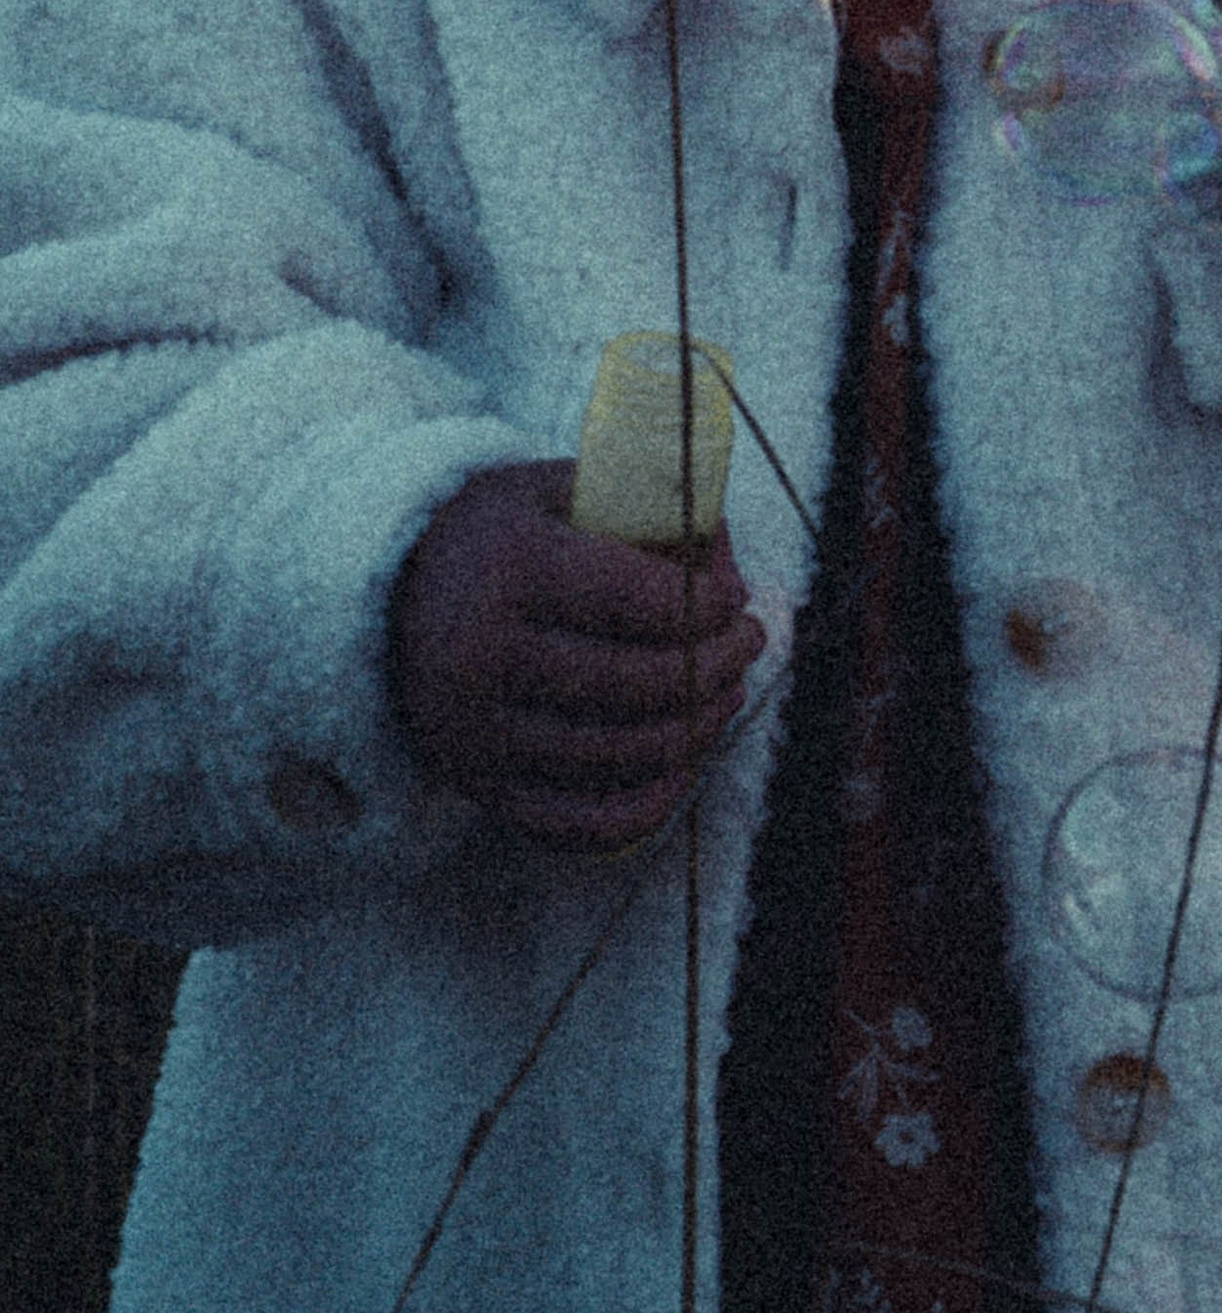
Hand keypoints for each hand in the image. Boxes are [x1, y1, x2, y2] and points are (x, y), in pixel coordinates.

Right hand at [389, 459, 766, 851]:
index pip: (642, 602)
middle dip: (717, 664)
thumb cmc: (495, 537)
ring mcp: (478, 733)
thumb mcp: (554, 489)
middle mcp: (486, 657)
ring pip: (622, 755)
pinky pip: (581, 823)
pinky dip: (648, 804)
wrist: (383, 603)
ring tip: (725, 690)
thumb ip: (643, 504)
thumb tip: (725, 558)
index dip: (709, 605)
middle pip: (639, 684)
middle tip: (748, 642)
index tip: (733, 598)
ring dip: (697, 727)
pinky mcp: (479, 788)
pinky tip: (685, 764)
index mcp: (512, 570)